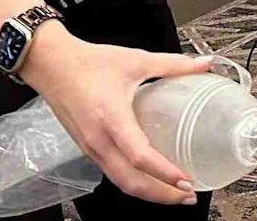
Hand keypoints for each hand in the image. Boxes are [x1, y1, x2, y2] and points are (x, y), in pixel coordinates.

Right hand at [20, 22, 211, 204]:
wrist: (51, 65)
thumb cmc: (89, 63)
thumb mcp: (136, 60)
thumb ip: (173, 64)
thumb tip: (205, 64)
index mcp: (112, 118)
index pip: (139, 156)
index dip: (164, 173)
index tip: (186, 181)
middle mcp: (99, 140)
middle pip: (131, 181)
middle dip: (161, 194)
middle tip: (189, 196)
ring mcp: (91, 148)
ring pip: (120, 182)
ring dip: (148, 192)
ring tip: (174, 193)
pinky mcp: (88, 148)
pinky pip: (112, 173)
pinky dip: (133, 183)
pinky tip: (150, 178)